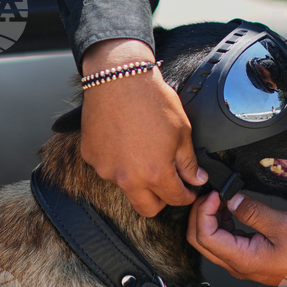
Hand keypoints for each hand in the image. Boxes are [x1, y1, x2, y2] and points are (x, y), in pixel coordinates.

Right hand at [80, 38, 207, 216]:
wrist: (118, 78)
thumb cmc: (151, 100)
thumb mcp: (182, 130)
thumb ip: (188, 161)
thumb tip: (196, 179)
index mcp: (155, 173)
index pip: (175, 199)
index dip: (187, 196)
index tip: (189, 191)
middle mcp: (128, 178)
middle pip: (147, 208)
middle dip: (162, 200)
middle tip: (169, 184)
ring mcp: (106, 170)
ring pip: (127, 187)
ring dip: (138, 178)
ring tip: (145, 152)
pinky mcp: (91, 158)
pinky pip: (108, 168)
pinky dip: (118, 162)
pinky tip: (125, 141)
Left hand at [187, 191, 286, 286]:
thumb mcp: (282, 224)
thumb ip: (252, 211)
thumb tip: (231, 198)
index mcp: (243, 260)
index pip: (205, 236)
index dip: (204, 212)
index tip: (216, 194)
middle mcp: (239, 266)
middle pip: (201, 241)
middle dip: (202, 214)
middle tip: (214, 194)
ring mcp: (244, 264)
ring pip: (212, 242)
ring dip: (212, 219)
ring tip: (225, 199)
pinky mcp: (251, 259)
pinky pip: (227, 243)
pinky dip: (224, 225)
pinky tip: (235, 210)